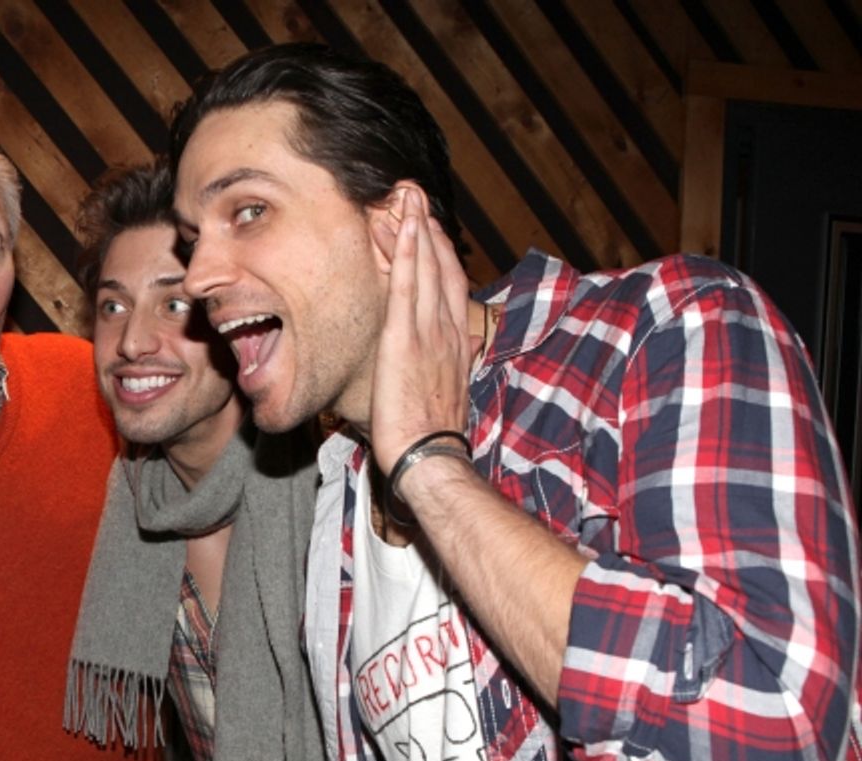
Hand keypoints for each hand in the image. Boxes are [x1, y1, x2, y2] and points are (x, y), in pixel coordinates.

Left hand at [369, 188, 473, 475]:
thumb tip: (463, 349)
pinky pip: (407, 287)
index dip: (441, 256)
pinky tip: (404, 226)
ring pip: (426, 269)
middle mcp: (447, 331)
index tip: (430, 229)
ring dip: (418, 229)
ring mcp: (428, 332)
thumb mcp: (447, 395)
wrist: (429, 457)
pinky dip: (409, 254)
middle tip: (417, 196)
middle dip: (431, 231)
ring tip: (407, 196)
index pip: (450, 289)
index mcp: (456, 345)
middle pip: (443, 270)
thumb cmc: (430, 435)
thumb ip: (453, 365)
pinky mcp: (406, 338)